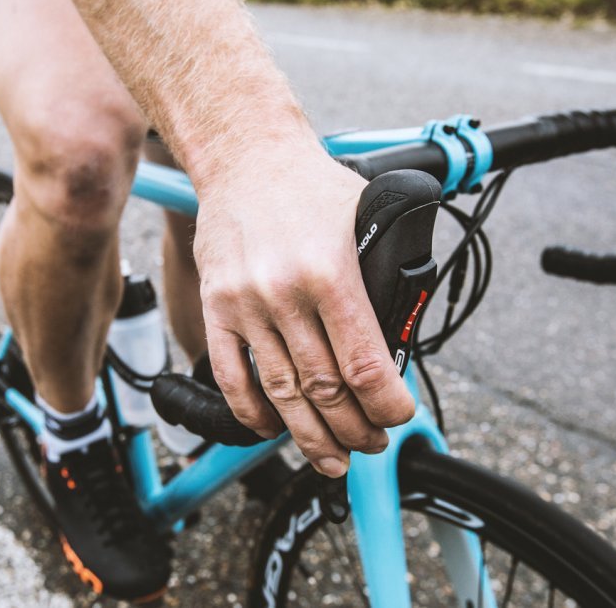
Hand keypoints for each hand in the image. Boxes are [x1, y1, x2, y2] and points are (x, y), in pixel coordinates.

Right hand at [193, 149, 414, 476]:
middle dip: (355, 431)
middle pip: (325, 389)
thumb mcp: (369, 217)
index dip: (386, 407)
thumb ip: (387, 276)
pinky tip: (271, 428)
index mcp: (332, 273)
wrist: (245, 157)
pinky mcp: (216, 307)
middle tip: (370, 444)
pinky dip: (251, 411)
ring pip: (280, 392)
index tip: (397, 418)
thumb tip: (398, 339)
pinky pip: (231, 374)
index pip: (365, 366)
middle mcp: (286, 293)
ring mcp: (245, 305)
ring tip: (331, 458)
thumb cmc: (311, 186)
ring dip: (309, 436)